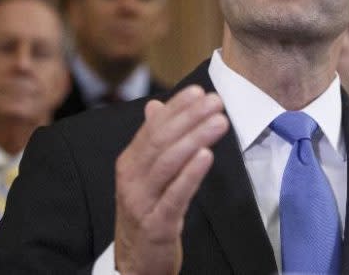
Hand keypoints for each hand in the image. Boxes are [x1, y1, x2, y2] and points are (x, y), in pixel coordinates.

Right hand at [114, 85, 229, 274]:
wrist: (134, 263)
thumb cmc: (146, 212)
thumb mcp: (145, 176)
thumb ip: (152, 141)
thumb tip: (156, 106)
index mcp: (130, 163)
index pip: (153, 127)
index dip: (177, 108)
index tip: (200, 91)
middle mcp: (132, 179)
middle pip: (161, 141)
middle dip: (190, 118)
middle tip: (215, 102)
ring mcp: (142, 202)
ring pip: (168, 164)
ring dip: (195, 139)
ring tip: (218, 122)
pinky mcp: (157, 224)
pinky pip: (174, 196)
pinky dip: (190, 175)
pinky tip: (206, 156)